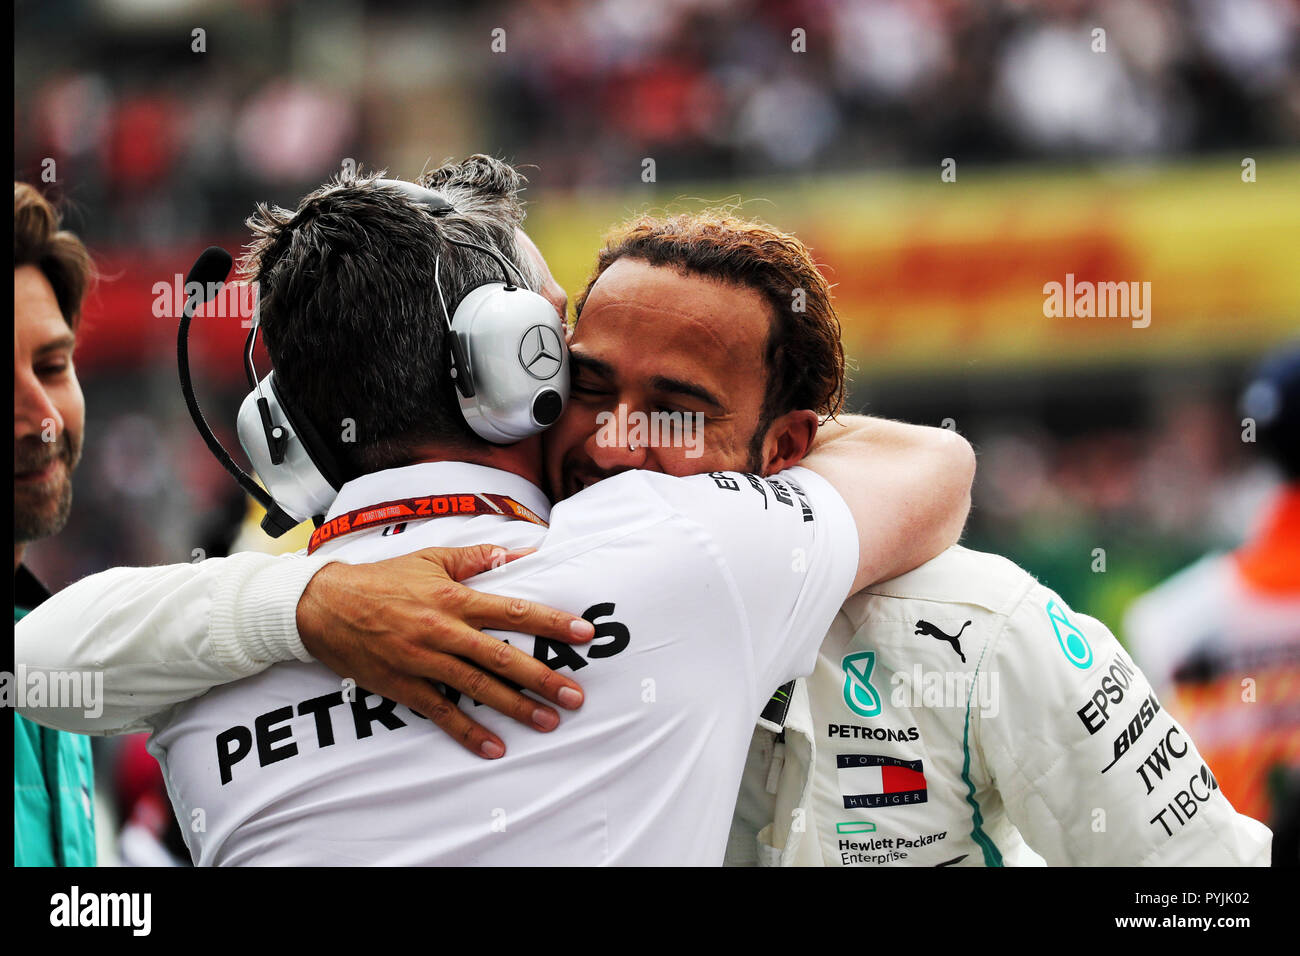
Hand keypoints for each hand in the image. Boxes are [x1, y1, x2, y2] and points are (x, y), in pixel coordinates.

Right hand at [296, 544, 593, 758]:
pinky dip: (468, 732)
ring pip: (477, 688)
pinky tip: (494, 748)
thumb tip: (522, 551)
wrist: (324, 606)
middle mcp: (443, 630)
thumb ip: (479, 558)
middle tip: (574, 695)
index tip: (584, 633)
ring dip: (515, 707)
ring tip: (548, 722)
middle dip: (542, 677)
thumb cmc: (382, 579)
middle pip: (501, 657)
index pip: (513, 611)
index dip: (551, 622)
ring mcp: (423, 661)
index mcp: (454, 597)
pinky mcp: (404, 686)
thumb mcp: (432, 559)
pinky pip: (441, 713)